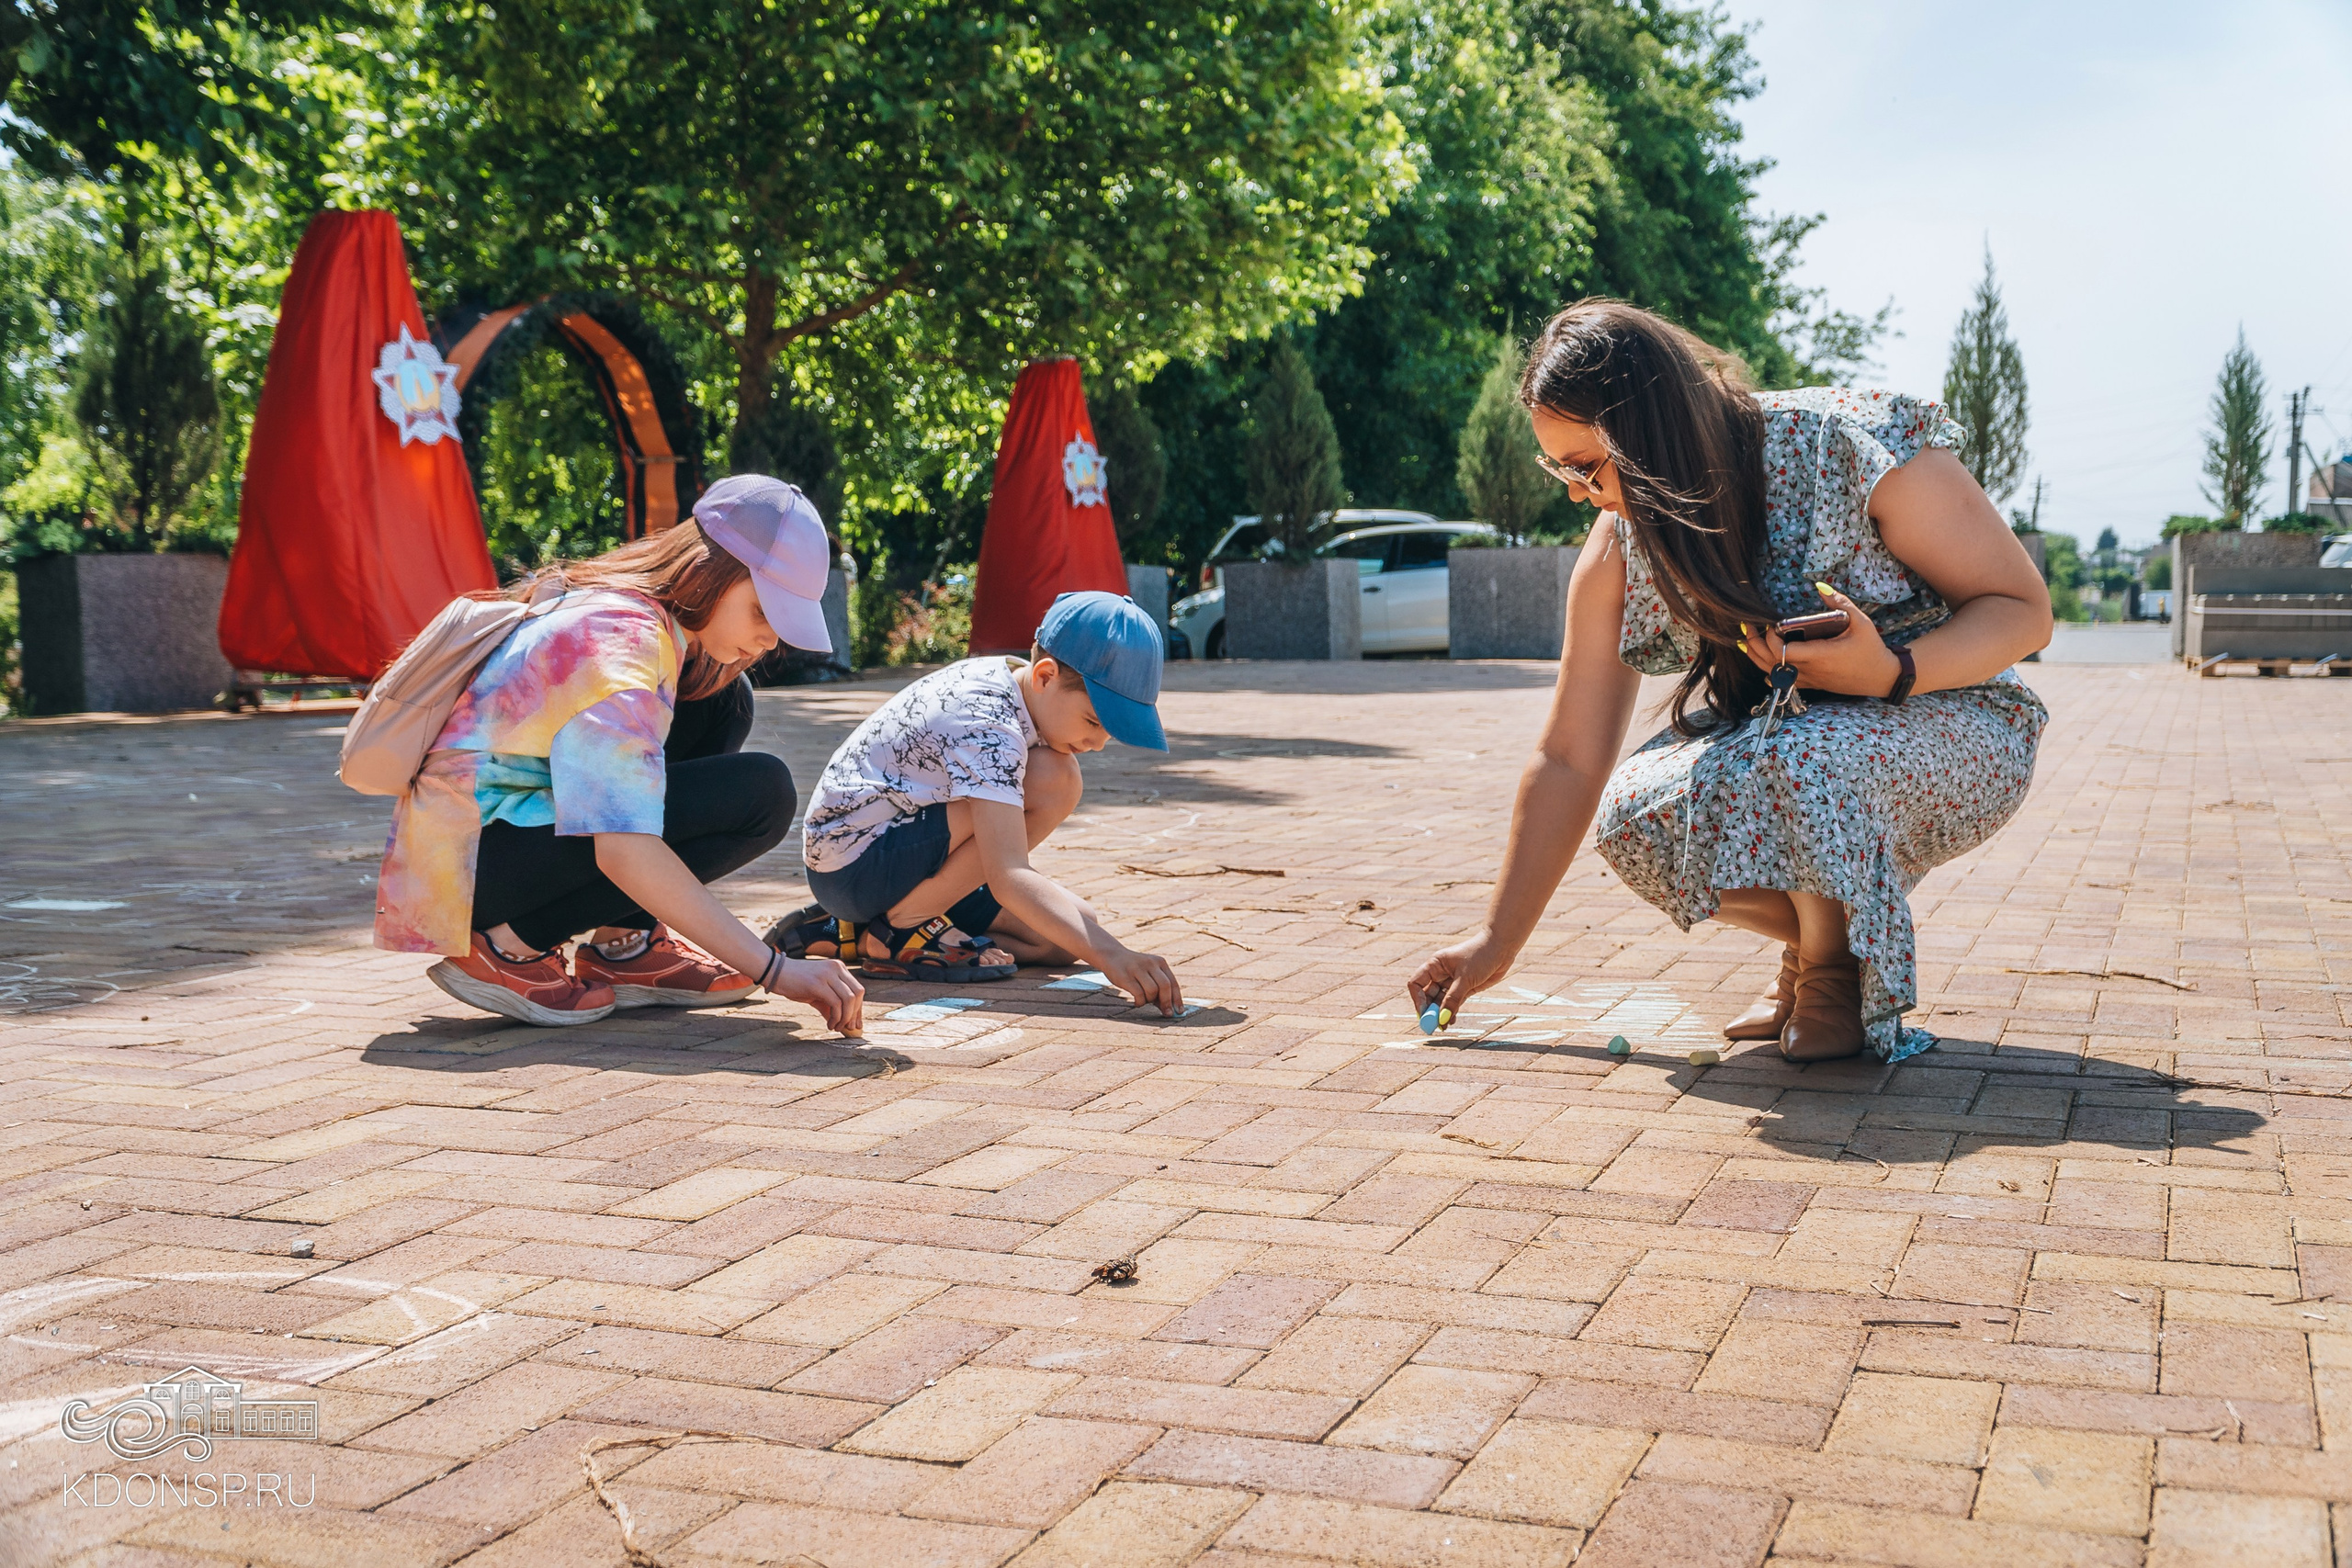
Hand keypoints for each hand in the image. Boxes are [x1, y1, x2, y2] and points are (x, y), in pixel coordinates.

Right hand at [766, 952, 864, 1034]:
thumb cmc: (795, 983)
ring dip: (845, 1018)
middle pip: (858, 993)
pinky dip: (836, 1017)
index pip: (858, 989)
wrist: (774, 972)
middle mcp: (837, 968)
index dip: (859, 1009)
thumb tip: (843, 1023)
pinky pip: (836, 1003)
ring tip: (836, 1027)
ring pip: (849, 999)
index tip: (855, 1024)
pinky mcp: (818, 983)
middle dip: (855, 1014)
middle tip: (847, 1027)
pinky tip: (829, 1025)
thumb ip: (831, 1005)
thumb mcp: (817, 993)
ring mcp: (828, 974)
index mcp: (839, 968)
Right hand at [1100, 944, 1183, 1016]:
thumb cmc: (1134, 969)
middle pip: (1165, 986)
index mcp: (1160, 962)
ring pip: (1152, 991)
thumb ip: (1159, 988)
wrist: (1112, 956)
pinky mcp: (1126, 976)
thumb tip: (1169, 1009)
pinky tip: (1137, 1002)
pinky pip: (1138, 994)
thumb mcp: (1149, 973)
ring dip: (1150, 1000)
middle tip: (1166, 1013)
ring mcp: (1138, 969)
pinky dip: (1140, 1002)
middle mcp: (1150, 963)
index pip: (1173, 983)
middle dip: (1167, 1002)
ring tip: (1144, 1000)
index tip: (1179, 1011)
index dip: (1177, 999)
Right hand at [1408, 929, 1516, 1018]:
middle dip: (1429, 1010)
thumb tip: (1441, 1018)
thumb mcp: (1465, 978)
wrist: (1502, 947)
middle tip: (1432, 1026)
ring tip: (1442, 1027)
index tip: (1424, 1014)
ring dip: (1440, 1013)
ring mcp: (1452, 981)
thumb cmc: (1481, 955)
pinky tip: (1451, 1021)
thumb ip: (1453, 999)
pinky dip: (1451, 1012)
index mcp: (1435, 965)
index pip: (1417, 984)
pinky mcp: (1464, 988)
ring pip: (1441, 1001)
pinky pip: (1453, 1003)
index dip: (1418, 999)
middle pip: (1428, 995)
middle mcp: (1441, 973)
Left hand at [1738, 583, 1902, 697]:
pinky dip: (1768, 668)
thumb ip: (1840, 603)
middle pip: (1772, 662)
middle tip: (1748, 627)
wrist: (1882, 677)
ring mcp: (1809, 680)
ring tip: (1747, 640)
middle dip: (1756, 645)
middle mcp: (1811, 671)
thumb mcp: (1861, 622)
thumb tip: (1820, 586)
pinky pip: (1782, 680)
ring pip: (1773, 674)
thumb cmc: (1872, 649)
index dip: (1771, 639)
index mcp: (1821, 656)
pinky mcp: (1811, 684)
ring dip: (1757, 657)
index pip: (1784, 652)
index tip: (1770, 624)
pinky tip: (1761, 657)